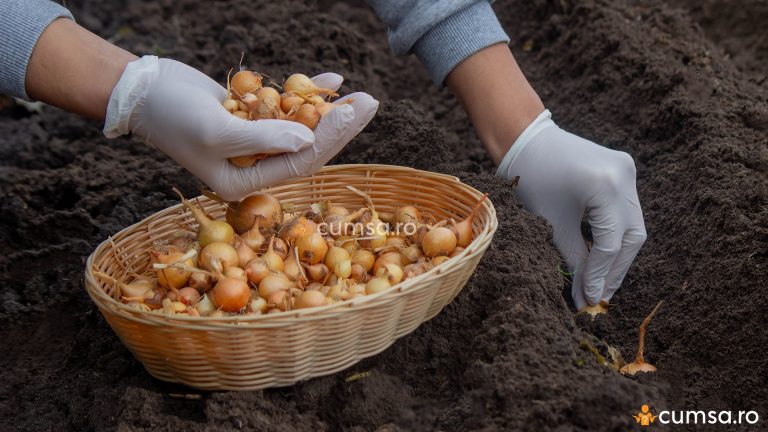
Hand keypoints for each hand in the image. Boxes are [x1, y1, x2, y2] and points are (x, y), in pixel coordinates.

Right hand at [104, 56, 377, 200]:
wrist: (140, 89)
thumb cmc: (172, 115)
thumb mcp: (216, 130)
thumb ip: (264, 137)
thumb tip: (310, 142)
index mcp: (243, 182)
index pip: (299, 164)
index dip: (330, 139)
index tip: (354, 113)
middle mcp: (253, 167)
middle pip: (307, 148)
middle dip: (340, 127)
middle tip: (371, 103)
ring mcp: (254, 143)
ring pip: (301, 128)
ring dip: (329, 111)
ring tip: (360, 95)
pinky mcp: (252, 119)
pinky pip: (285, 109)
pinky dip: (305, 95)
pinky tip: (331, 82)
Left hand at [497, 110, 646, 309]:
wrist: (527, 141)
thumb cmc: (533, 181)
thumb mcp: (552, 225)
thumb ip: (574, 261)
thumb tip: (584, 297)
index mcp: (606, 186)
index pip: (611, 243)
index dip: (600, 275)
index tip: (588, 300)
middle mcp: (625, 176)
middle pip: (632, 236)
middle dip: (616, 269)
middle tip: (599, 296)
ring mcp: (627, 170)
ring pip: (634, 225)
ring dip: (618, 255)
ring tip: (601, 282)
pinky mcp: (624, 169)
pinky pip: (626, 210)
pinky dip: (616, 234)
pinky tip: (602, 255)